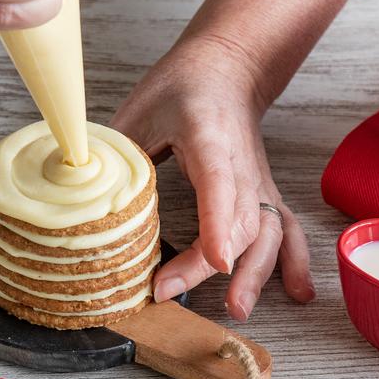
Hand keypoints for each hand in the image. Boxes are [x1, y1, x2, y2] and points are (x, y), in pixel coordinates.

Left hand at [111, 38, 315, 320]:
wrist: (227, 69)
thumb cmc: (181, 86)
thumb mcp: (139, 109)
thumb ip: (115, 150)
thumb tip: (82, 191)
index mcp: (210, 139)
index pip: (220, 185)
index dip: (218, 225)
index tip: (215, 262)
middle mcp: (241, 165)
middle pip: (240, 222)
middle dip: (209, 266)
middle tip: (169, 294)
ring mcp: (256, 181)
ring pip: (267, 232)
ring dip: (256, 274)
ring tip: (237, 310)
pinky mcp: (260, 191)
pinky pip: (284, 229)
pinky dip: (292, 262)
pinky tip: (296, 292)